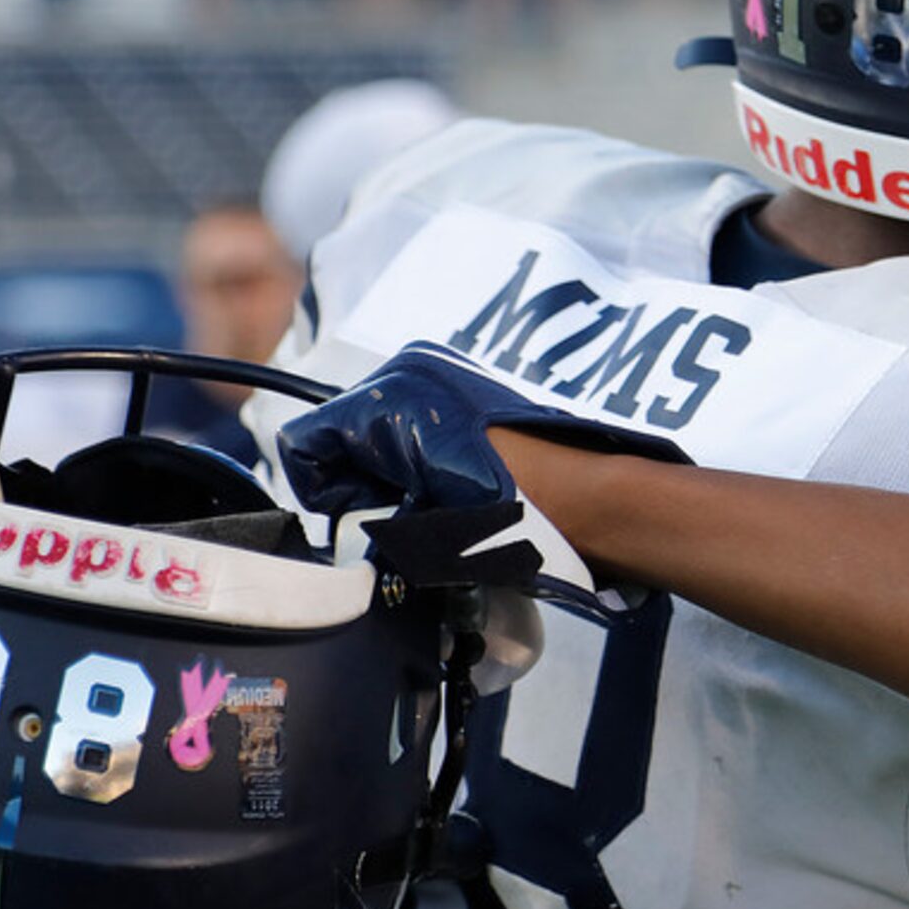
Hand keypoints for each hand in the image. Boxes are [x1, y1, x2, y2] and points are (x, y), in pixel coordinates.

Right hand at [277, 342, 683, 620]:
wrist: (600, 505)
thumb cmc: (521, 519)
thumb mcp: (425, 535)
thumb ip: (369, 521)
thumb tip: (353, 524)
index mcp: (391, 399)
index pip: (307, 442)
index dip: (322, 493)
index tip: (352, 521)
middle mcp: (413, 373)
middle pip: (342, 432)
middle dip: (356, 482)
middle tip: (397, 522)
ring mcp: (445, 376)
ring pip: (380, 432)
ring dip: (390, 475)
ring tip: (433, 511)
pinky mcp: (472, 392)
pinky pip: (419, 427)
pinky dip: (421, 462)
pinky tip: (456, 494)